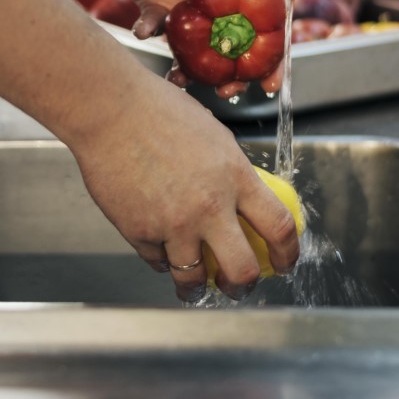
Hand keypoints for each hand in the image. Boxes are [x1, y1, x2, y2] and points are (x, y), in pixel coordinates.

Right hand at [69, 76, 300, 301]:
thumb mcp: (214, 136)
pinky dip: (161, 261)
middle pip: (241, 268)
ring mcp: (172, 223)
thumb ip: (230, 171)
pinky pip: (156, 261)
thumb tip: (241, 197)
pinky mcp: (139, 231)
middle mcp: (208, 205)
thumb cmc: (159, 110)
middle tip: (239, 286)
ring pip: (193, 278)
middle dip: (243, 286)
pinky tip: (161, 252)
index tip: (284, 263)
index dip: (288, 253)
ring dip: (197, 288)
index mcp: (234, 176)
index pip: (278, 226)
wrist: (110, 110)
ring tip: (195, 286)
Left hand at [111, 0, 283, 95]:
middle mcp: (219, 3)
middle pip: (233, 49)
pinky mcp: (157, 6)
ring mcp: (188, 8)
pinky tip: (146, 30)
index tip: (272, 83)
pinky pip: (156, 30)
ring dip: (191, 70)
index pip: (267, 28)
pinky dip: (150, 34)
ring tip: (182, 81)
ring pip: (195, 51)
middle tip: (228, 92)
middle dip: (233, 76)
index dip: (273, 58)